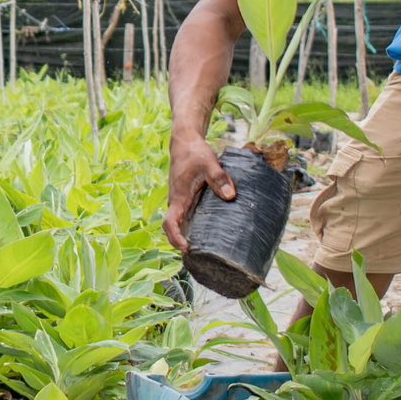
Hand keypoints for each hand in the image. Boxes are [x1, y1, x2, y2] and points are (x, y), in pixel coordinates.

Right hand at [163, 132, 233, 251]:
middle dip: (184, 244)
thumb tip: (231, 196)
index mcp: (178, 197)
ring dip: (189, 236)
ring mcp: (180, 202)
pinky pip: (187, 217)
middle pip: (175, 229)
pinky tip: (210, 231)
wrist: (186, 142)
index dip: (175, 238)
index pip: (170, 223)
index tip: (186, 248)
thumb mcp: (209, 163)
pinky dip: (194, 226)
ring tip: (208, 250)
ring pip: (181, 224)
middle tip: (203, 257)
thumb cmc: (195, 152)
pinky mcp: (186, 199)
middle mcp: (177, 203)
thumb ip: (219, 178)